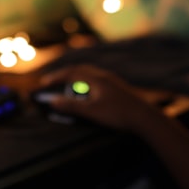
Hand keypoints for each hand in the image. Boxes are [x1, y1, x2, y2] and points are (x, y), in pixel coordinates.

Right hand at [38, 64, 163, 132]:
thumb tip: (53, 101)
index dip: (56, 77)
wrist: (145, 118)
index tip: (43, 83)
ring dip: (76, 77)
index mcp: (96, 79)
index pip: (71, 73)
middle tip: (52, 81)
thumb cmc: (119, 114)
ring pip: (90, 74)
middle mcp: (104, 76)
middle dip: (64, 74)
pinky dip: (86, 82)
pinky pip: (97, 79)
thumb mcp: (92, 112)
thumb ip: (72, 107)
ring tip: (67, 85)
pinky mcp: (118, 89)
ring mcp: (112, 81)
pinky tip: (88, 91)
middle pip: (80, 70)